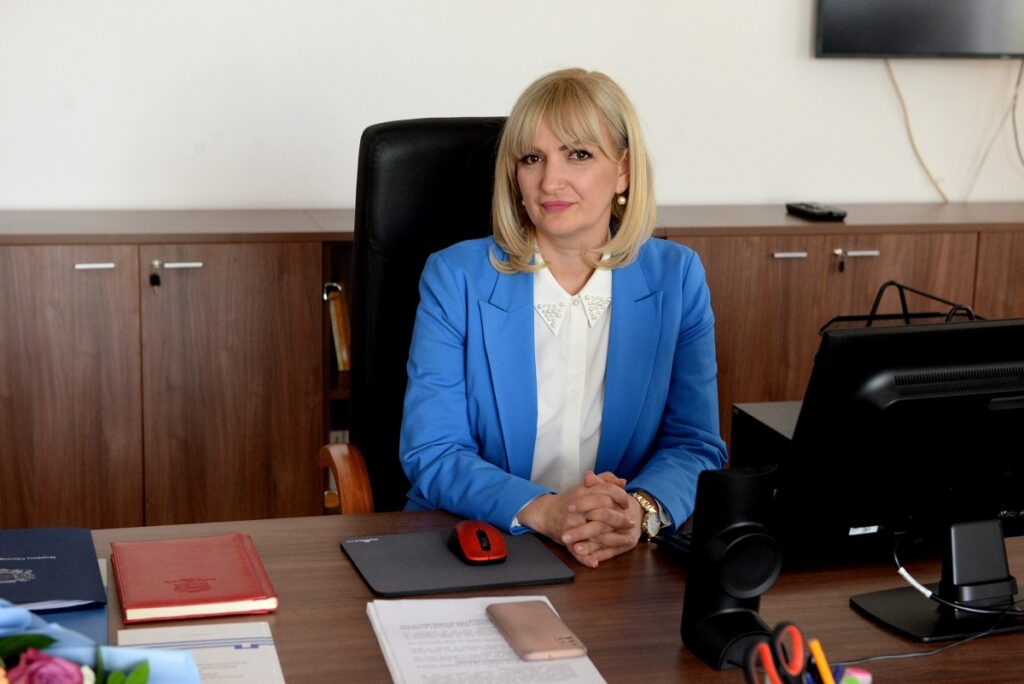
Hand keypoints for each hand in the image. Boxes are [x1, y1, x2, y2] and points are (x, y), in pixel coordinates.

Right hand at [516, 473, 634, 564]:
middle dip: (620, 519)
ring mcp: (572, 525)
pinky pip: (576, 551)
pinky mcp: (566, 539)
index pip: (605, 491)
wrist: (545, 512)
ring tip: (628, 540)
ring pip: (595, 533)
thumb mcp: (585, 487)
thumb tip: (623, 482)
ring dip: (614, 539)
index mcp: (582, 493)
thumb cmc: (570, 500)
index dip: (619, 497)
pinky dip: (585, 558)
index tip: (627, 504)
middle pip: (603, 513)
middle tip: (631, 523)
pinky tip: (595, 563)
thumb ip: (604, 480)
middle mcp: (578, 509)